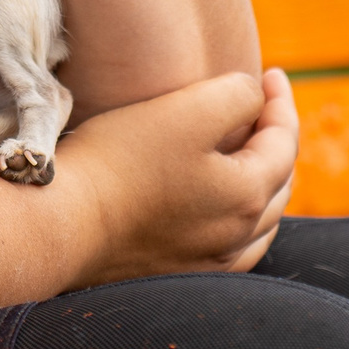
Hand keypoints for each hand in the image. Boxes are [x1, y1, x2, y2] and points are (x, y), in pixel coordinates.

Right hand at [52, 69, 300, 286]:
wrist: (63, 223)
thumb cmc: (121, 160)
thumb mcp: (186, 110)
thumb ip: (235, 95)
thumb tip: (255, 96)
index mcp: (247, 193)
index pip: (285, 141)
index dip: (281, 101)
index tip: (269, 73)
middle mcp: (238, 236)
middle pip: (278, 182)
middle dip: (277, 140)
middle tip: (261, 109)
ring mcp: (209, 262)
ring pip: (260, 220)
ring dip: (264, 184)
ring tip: (251, 156)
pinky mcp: (179, 275)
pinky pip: (232, 249)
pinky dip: (241, 222)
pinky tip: (225, 214)